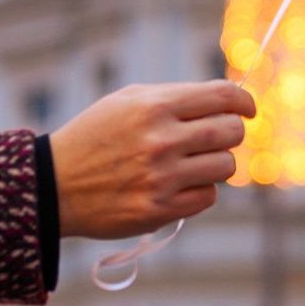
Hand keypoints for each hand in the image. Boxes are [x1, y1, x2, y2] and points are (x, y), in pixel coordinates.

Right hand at [48, 80, 253, 238]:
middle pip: (231, 132)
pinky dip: (200, 189)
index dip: (243, 101)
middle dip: (231, 132)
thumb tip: (223, 101)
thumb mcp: (127, 101)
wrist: (56, 183)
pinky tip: (178, 184)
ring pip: (226, 166)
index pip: (222, 97)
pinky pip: (208, 197)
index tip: (247, 109)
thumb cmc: (96, 135)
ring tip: (191, 162)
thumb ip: (173, 98)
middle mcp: (162, 139)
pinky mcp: (161, 209)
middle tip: (216, 137)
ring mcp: (163, 177)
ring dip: (215, 163)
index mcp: (154, 106)